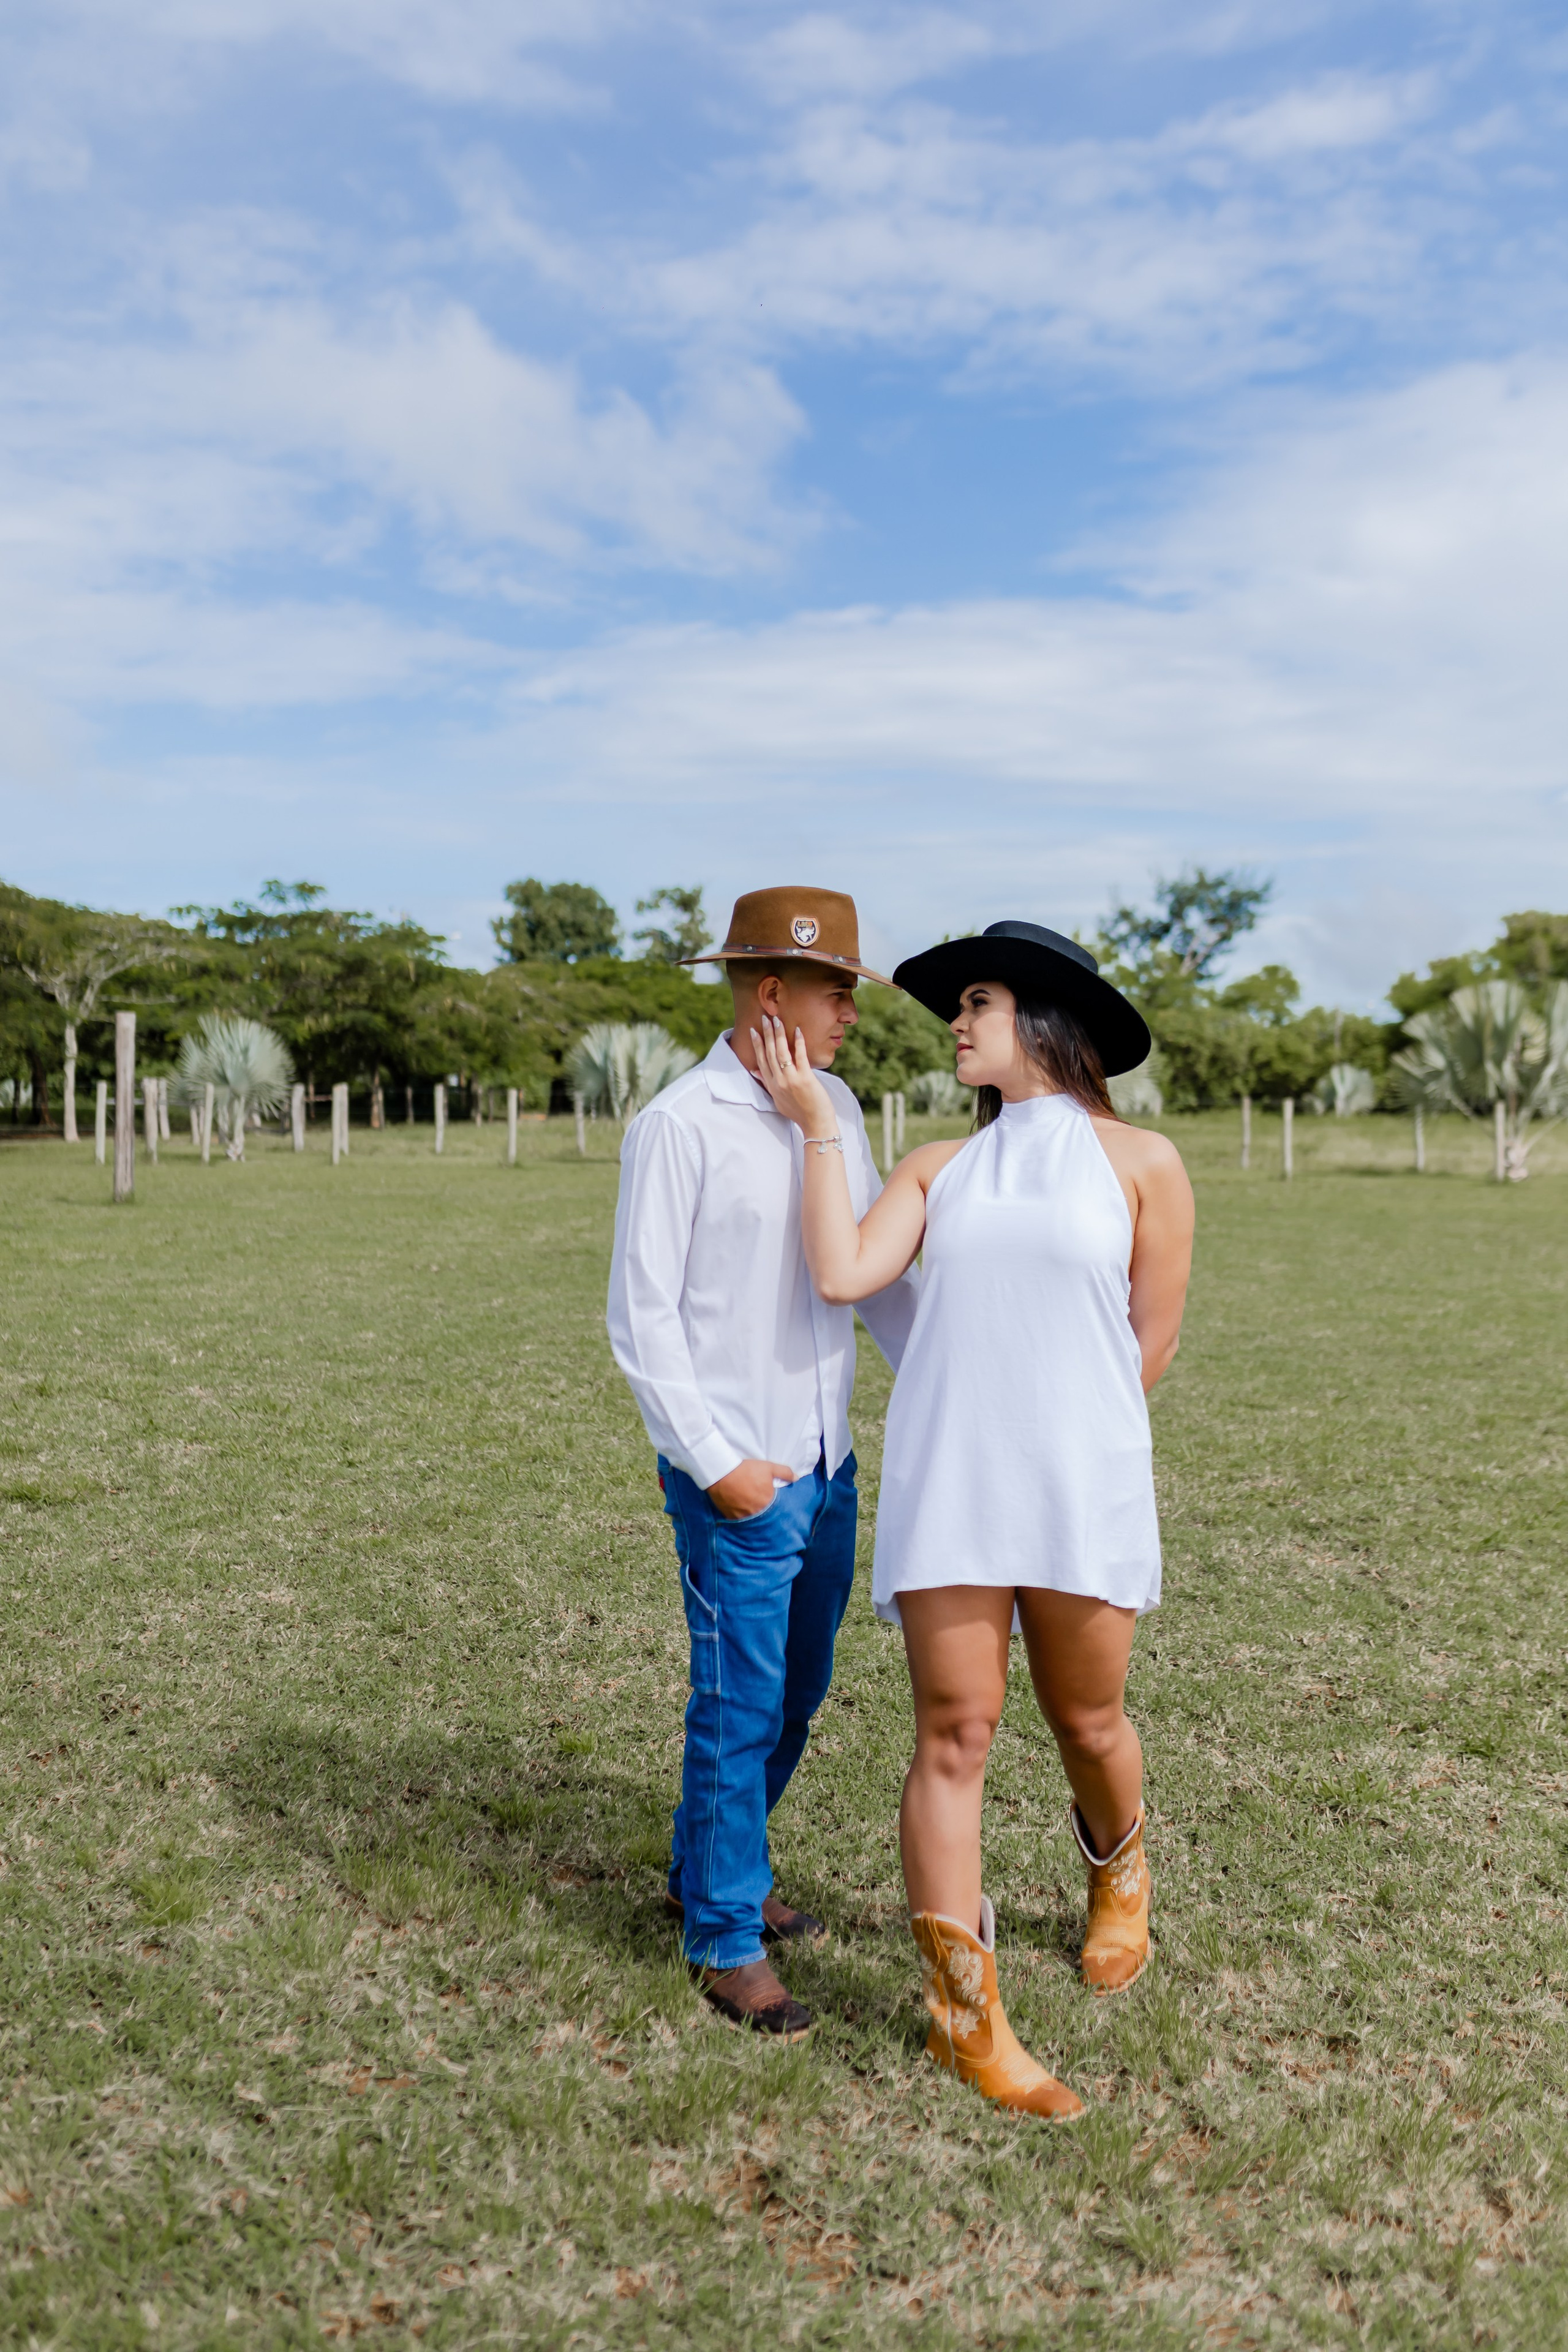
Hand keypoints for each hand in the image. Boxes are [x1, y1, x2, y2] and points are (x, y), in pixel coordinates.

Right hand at [707, 1459, 794, 1519]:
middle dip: (766, 1514)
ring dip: (754, 1517)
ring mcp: (743, 1517)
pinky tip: (741, 1511)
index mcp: (768, 1503)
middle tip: (764, 1510)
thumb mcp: (768, 1467)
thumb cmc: (746, 1470)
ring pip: (752, 1520)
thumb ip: (785, 1473)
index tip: (776, 1508)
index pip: (777, 1511)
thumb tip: (797, 1478)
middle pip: (765, 1517)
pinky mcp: (731, 1517)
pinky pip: (739, 1521)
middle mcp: (757, 1513)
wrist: (722, 1473)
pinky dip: (742, 1517)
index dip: (777, 1509)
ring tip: (752, 1511)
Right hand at [751, 1015, 836, 1138]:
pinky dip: (798, 1042)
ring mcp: (791, 1080)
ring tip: (777, 1020)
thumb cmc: (799, 1112)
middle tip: (764, 1017)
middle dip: (766, 1033)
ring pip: (781, 1052)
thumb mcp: (778, 1100)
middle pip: (769, 1053)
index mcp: (771, 1086)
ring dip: (778, 1034)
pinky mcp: (805, 1079)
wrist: (815, 1124)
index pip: (761, 1060)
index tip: (753, 1031)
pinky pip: (800, 1056)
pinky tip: (797, 1030)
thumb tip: (755, 1071)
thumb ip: (767, 1084)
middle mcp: (778, 1082)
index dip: (757, 1044)